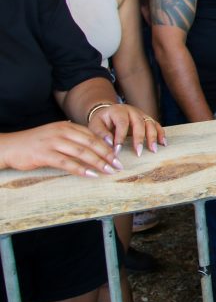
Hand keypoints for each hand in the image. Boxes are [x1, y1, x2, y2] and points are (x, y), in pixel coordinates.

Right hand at [0, 122, 121, 177]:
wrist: (10, 146)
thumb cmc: (35, 143)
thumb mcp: (56, 135)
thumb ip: (72, 138)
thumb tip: (93, 145)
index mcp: (67, 126)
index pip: (93, 135)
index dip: (107, 146)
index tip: (118, 156)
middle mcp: (62, 132)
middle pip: (91, 143)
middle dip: (107, 155)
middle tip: (118, 165)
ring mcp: (53, 142)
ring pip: (82, 152)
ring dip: (98, 163)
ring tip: (109, 171)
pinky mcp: (45, 154)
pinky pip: (67, 162)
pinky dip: (81, 169)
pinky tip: (91, 175)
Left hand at [88, 104, 166, 157]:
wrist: (109, 114)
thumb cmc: (102, 122)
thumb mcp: (96, 126)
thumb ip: (101, 134)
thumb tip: (110, 143)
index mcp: (118, 111)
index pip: (122, 123)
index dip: (120, 137)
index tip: (118, 151)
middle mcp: (132, 111)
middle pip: (139, 123)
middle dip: (139, 139)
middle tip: (139, 152)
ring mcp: (141, 114)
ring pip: (150, 124)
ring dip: (153, 137)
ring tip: (153, 150)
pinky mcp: (147, 119)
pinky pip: (156, 125)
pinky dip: (161, 134)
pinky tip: (163, 144)